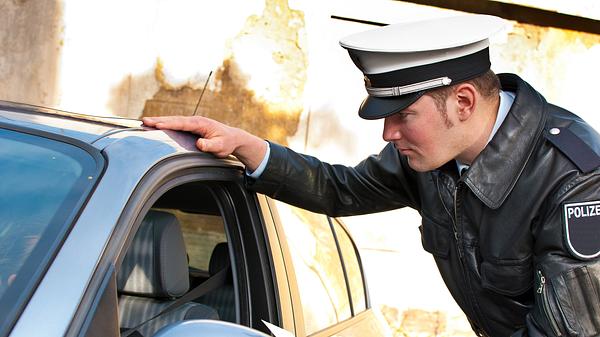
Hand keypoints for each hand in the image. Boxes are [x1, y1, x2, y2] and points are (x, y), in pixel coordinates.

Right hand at [142, 116, 266, 170]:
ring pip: (173, 121)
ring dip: (159, 121)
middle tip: (144, 121)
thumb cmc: (226, 143)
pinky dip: (165, 124)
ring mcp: (192, 123)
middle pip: (174, 120)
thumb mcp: (220, 147)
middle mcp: (195, 120)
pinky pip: (176, 124)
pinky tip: (155, 126)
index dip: (169, 124)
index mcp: (201, 123)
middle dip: (159, 120)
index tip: (156, 124)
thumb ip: (210, 146)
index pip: (182, 123)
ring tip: (145, 122)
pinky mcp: (190, 127)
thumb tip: (200, 143)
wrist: (233, 138)